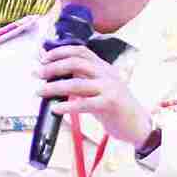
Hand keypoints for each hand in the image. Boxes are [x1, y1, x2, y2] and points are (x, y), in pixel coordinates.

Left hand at [36, 46, 152, 143]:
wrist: (138, 125)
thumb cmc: (116, 108)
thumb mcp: (100, 89)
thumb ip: (83, 80)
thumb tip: (56, 76)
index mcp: (104, 67)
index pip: (80, 51)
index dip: (60, 51)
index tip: (44, 57)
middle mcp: (107, 74)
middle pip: (76, 62)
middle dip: (53, 67)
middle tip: (38, 73)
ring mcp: (109, 88)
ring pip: (76, 83)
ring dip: (54, 87)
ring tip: (40, 92)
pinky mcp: (110, 105)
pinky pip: (84, 104)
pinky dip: (67, 106)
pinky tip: (56, 109)